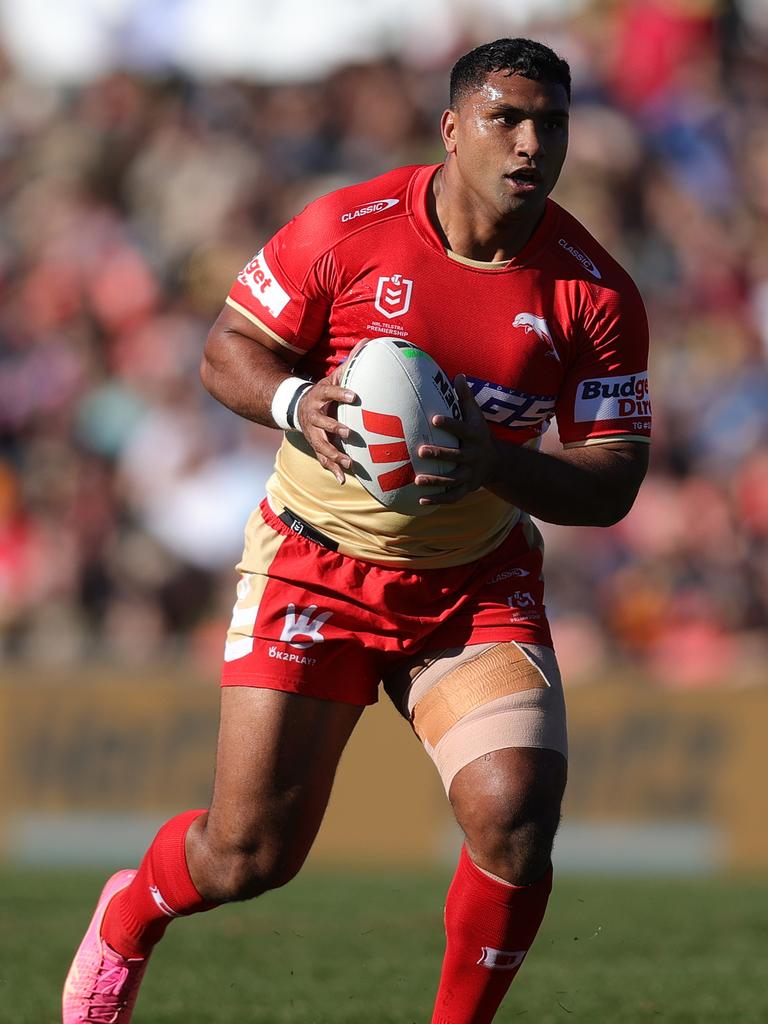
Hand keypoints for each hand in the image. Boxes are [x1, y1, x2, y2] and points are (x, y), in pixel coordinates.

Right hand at [296, 369, 356, 483]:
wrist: (297, 408)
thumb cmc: (324, 392)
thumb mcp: (333, 376)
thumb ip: (351, 362)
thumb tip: (368, 340)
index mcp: (319, 396)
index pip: (330, 393)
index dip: (341, 394)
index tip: (355, 396)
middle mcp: (313, 416)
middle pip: (321, 423)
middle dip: (333, 428)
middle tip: (349, 433)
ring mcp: (312, 433)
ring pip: (321, 445)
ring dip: (334, 454)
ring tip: (349, 462)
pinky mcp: (315, 445)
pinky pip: (322, 459)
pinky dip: (332, 470)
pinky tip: (342, 480)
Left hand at [416, 375, 497, 504]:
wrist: (496, 463)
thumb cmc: (479, 434)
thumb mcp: (476, 416)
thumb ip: (466, 398)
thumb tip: (457, 375)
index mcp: (475, 437)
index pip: (462, 430)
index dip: (450, 425)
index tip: (434, 419)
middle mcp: (474, 456)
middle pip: (457, 456)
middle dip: (440, 454)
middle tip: (421, 451)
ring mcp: (470, 475)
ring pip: (453, 480)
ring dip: (436, 481)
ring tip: (417, 480)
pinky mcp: (467, 489)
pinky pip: (452, 497)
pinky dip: (438, 500)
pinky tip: (421, 500)